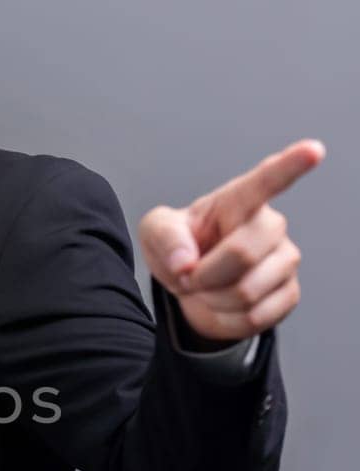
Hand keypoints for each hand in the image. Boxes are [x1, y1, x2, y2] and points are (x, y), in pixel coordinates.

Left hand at [138, 140, 325, 343]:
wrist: (192, 285)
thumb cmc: (181, 246)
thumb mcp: (157, 233)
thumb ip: (165, 238)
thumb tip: (186, 262)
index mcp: (238, 200)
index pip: (266, 181)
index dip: (291, 165)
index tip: (313, 150)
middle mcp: (269, 225)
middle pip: (243, 254)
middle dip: (205, 275)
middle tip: (190, 275)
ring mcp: (284, 259)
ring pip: (247, 292)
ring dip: (213, 300)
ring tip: (208, 288)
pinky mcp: (289, 293)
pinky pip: (255, 317)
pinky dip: (226, 320)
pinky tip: (222, 306)